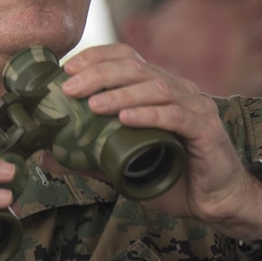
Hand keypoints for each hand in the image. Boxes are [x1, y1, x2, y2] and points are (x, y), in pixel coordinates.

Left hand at [60, 44, 261, 235]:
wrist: (216, 203)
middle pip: (136, 68)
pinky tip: (126, 119)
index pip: (126, 57)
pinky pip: (176, 115)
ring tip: (92, 104)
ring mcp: (195, 106)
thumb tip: (45, 155)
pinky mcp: (206, 129)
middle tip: (69, 88)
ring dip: (121, 93)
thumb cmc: (173, 178)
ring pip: (156, 87)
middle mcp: (178, 89)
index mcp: (158, 88)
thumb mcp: (122, 165)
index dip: (96, 57)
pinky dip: (149, 114)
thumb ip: (88, 157)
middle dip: (99, 74)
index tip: (66, 69)